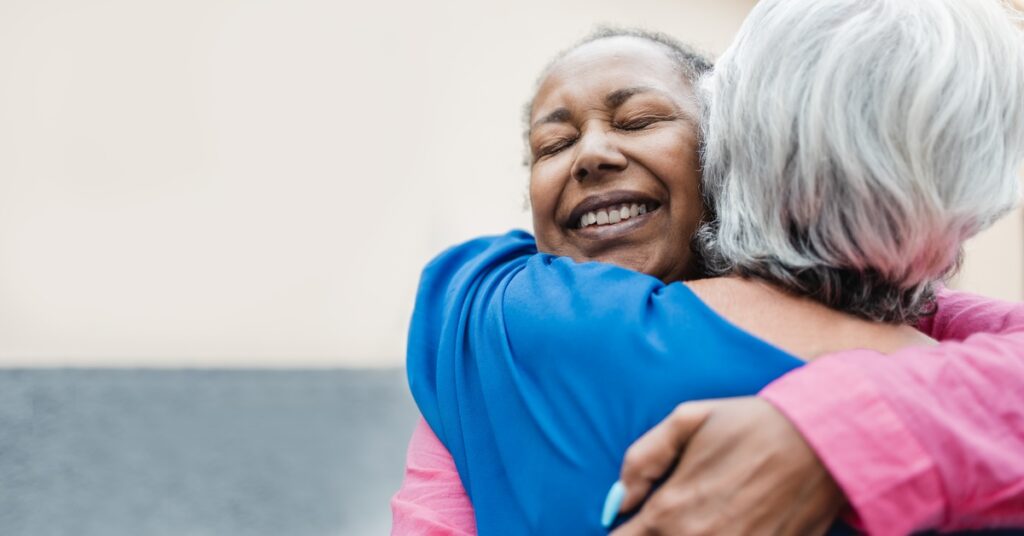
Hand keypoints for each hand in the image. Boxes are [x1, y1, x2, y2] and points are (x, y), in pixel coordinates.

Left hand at [609, 396, 844, 534]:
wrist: (821, 442)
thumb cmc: (750, 425)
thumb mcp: (686, 421)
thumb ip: (641, 461)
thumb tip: (618, 503)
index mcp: (669, 511)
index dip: (623, 532)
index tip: (632, 524)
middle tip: (667, 520)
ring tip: (703, 520)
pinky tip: (733, 526)